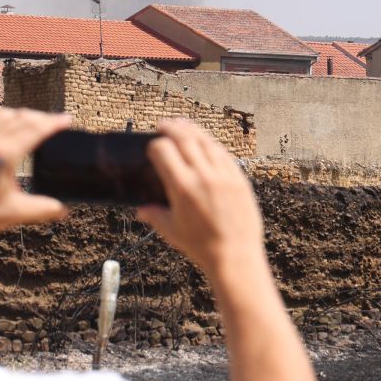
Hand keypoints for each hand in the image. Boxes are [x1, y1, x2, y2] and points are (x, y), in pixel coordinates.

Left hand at [0, 108, 71, 229]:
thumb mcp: (14, 211)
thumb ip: (42, 209)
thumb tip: (62, 209)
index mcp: (4, 153)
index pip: (35, 130)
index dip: (53, 123)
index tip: (67, 119)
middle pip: (22, 117)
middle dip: (42, 117)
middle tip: (57, 120)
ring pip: (5, 114)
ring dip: (23, 115)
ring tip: (36, 121)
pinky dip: (5, 117)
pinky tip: (9, 123)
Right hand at [136, 119, 265, 276]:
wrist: (235, 256)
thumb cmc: (201, 246)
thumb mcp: (171, 231)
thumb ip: (154, 215)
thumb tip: (141, 209)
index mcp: (182, 187)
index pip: (164, 151)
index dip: (155, 145)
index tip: (152, 148)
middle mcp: (203, 176)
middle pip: (185, 139)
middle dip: (171, 128)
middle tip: (163, 124)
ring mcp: (224, 175)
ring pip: (206, 142)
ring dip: (192, 130)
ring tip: (183, 126)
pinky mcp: (239, 179)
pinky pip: (224, 154)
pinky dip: (212, 144)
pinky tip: (206, 142)